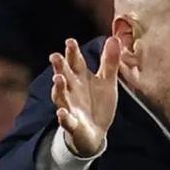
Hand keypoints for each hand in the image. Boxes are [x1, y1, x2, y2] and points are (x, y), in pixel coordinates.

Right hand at [49, 37, 119, 156]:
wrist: (96, 131)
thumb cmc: (98, 102)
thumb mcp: (107, 81)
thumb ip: (110, 62)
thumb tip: (114, 38)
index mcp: (81, 78)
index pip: (76, 62)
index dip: (73, 52)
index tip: (70, 41)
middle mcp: (72, 90)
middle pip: (64, 76)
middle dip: (60, 67)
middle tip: (55, 56)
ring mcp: (70, 107)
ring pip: (61, 96)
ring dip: (59, 88)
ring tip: (58, 78)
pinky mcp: (72, 123)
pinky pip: (66, 120)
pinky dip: (63, 116)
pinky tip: (62, 112)